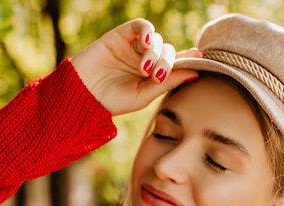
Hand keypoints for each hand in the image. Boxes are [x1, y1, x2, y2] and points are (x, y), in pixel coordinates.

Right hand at [72, 18, 200, 115]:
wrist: (82, 96)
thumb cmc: (111, 101)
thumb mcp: (143, 96)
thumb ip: (168, 82)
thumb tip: (195, 72)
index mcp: (151, 76)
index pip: (175, 63)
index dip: (188, 58)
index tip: (201, 57)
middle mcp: (144, 59)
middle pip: (168, 50)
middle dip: (167, 62)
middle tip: (156, 76)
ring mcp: (132, 47)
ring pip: (156, 40)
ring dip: (155, 53)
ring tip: (144, 69)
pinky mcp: (120, 36)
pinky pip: (141, 26)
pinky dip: (146, 31)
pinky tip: (144, 43)